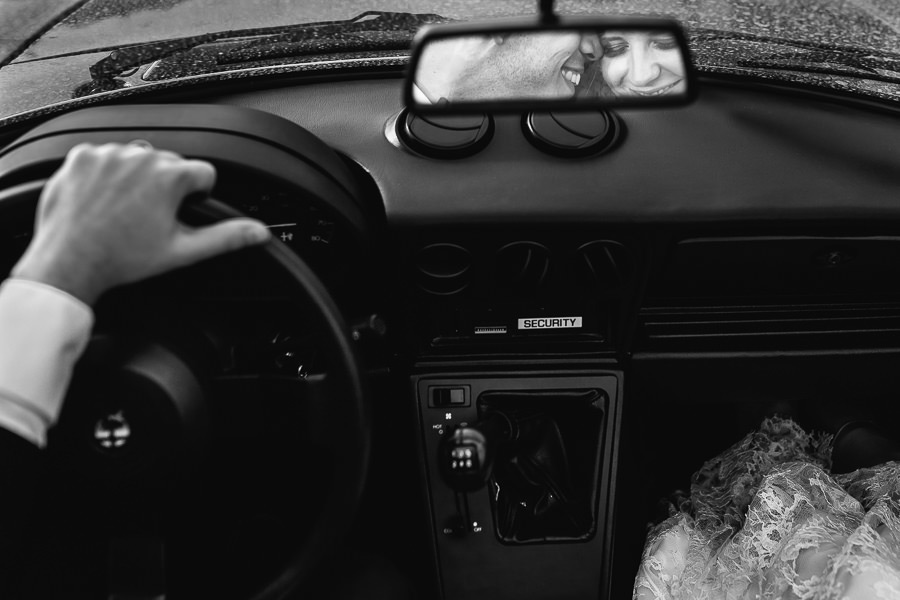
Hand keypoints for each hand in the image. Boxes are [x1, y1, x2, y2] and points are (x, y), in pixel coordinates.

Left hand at [12, 142, 270, 303]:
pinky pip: (104, 157)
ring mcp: (108, 154)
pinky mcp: (82, 156)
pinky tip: (102, 200)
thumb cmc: (122, 259)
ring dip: (135, 178)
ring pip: (137, 159)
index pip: (202, 173)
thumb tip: (258, 232)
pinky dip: (105, 174)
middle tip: (148, 218)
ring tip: (122, 211)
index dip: (196, 195)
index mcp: (170, 177)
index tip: (178, 212)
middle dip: (164, 187)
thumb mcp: (182, 251)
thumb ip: (225, 237)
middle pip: (169, 164)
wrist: (70, 262)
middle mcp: (140, 157)